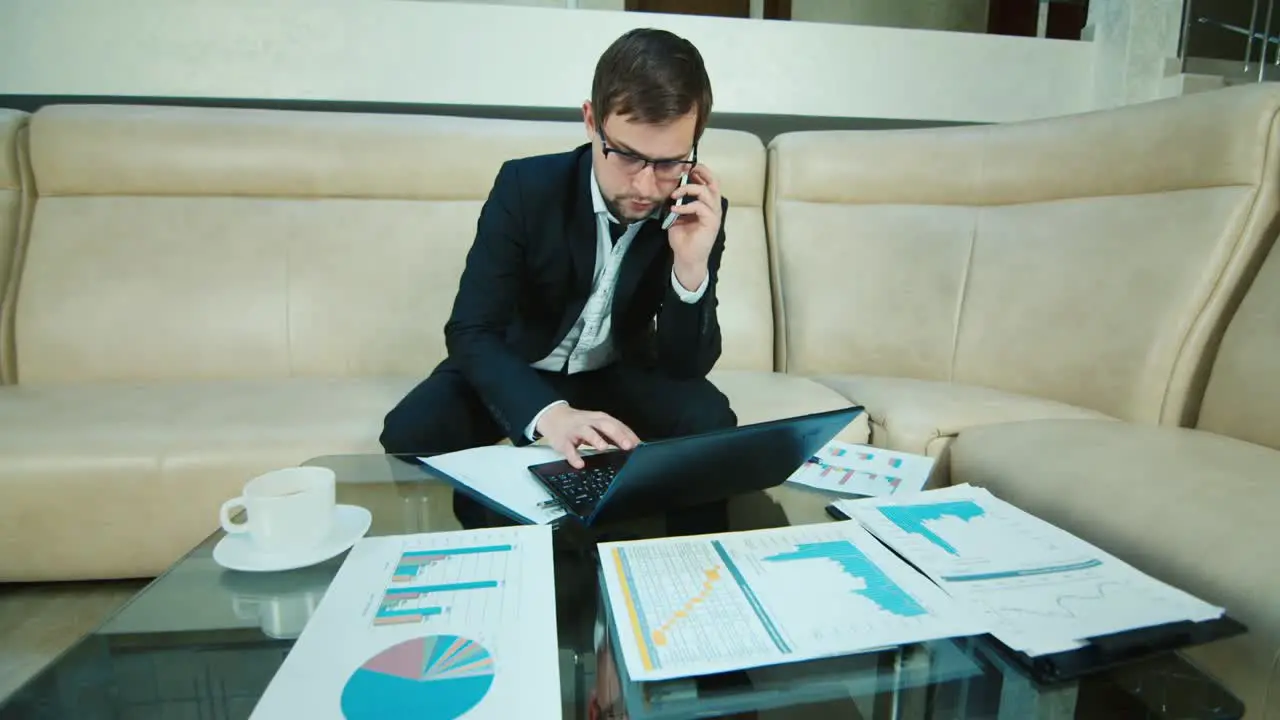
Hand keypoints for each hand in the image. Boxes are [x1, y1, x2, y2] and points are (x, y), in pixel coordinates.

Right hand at [536, 404, 639, 468]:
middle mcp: (589, 422)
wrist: (554, 417)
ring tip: (603, 448)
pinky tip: (580, 464)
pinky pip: (568, 449)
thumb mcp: (598, 425)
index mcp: (600, 419)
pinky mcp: (563, 440)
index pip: (617, 424)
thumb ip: (614, 434)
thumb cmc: (580, 423)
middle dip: (617, 435)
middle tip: (627, 445)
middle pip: (605, 426)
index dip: (628, 434)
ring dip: (595, 439)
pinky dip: (574, 456)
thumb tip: (633, 444)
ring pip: (587, 432)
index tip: (639, 444)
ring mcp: (576, 430)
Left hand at [666, 165, 722, 290]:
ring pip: (706, 191)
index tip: (684, 168)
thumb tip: (670, 188)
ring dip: (689, 189)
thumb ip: (678, 202)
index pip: (708, 181)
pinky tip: (674, 210)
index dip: (699, 171)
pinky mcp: (711, 222)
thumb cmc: (683, 238)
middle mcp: (713, 206)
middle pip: (714, 181)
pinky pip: (700, 207)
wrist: (686, 257)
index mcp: (707, 203)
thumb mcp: (677, 216)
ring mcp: (714, 214)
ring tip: (674, 195)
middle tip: (688, 169)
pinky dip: (685, 206)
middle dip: (702, 171)